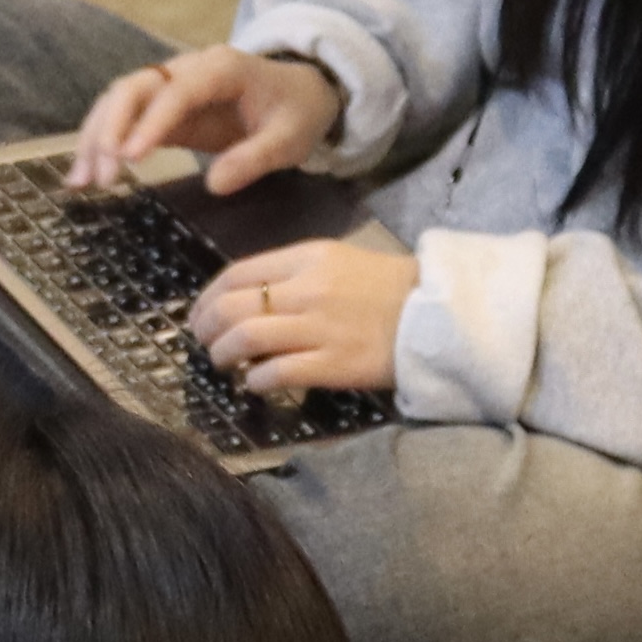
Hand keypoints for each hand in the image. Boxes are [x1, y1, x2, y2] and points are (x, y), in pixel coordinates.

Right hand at [69, 45, 342, 195]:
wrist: (297, 93)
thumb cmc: (295, 112)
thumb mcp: (290, 138)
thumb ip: (256, 158)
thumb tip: (215, 184)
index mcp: (222, 69)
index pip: (177, 92)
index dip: (151, 123)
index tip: (131, 158)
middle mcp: (186, 69)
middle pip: (134, 88)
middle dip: (111, 130)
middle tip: (104, 176)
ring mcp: (168, 86)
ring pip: (117, 101)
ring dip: (95, 139)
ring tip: (82, 182)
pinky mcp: (158, 107)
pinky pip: (120, 118)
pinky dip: (98, 144)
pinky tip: (82, 176)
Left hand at [192, 238, 419, 396]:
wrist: (443, 315)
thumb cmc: (390, 289)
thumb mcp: (339, 261)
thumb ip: (293, 272)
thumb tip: (245, 297)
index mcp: (308, 259)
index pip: (236, 275)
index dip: (206, 298)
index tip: (199, 314)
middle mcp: (309, 290)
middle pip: (232, 308)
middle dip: (205, 328)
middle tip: (203, 341)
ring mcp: (320, 328)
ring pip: (246, 339)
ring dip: (222, 355)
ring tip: (224, 363)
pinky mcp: (333, 365)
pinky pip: (275, 374)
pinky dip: (255, 381)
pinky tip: (255, 383)